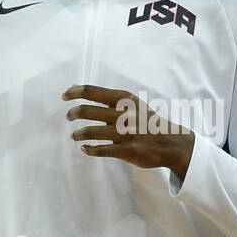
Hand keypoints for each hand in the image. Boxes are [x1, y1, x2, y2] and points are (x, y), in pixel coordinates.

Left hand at [64, 84, 194, 178]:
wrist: (172, 143)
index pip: (93, 92)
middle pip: (87, 111)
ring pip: (91, 131)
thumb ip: (105, 97)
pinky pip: (100, 150)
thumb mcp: (130, 103)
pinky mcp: (127, 150)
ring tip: (75, 135)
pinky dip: (89, 149)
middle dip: (73, 114)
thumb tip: (75, 87)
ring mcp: (126, 133)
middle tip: (69, 117)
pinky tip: (85, 148)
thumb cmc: (146, 121)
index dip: (75, 93)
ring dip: (78, 134)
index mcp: (125, 100)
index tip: (64, 96)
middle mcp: (125, 114)